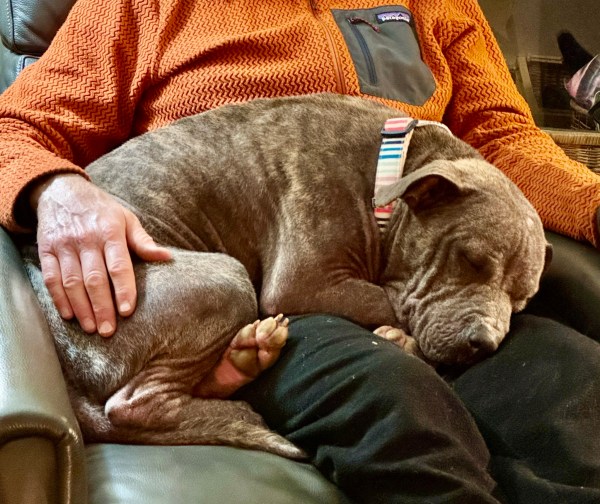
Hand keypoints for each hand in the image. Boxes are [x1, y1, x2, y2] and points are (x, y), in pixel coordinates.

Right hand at [31, 173, 171, 336]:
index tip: (128, 311)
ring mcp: (64, 245)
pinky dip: (59, 299)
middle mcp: (86, 239)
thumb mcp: (127, 219)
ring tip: (92, 328)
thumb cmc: (102, 210)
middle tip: (109, 330)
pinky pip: (51, 279)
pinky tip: (70, 315)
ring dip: (82, 308)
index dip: (123, 289)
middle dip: (102, 307)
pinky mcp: (46, 250)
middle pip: (94, 279)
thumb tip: (167, 257)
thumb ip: (144, 242)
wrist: (62, 191)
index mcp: (110, 231)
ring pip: (72, 282)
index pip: (118, 265)